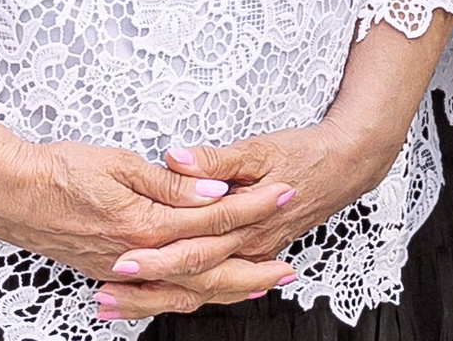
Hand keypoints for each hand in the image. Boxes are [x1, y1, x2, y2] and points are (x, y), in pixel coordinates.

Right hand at [0, 137, 288, 285]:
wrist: (7, 194)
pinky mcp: (107, 269)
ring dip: (224, 289)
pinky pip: (158, 293)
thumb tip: (215, 191)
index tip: (286, 193)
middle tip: (287, 271)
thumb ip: (172, 182)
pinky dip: (185, 295)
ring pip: (184, 288)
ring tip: (257, 286)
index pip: (214, 216)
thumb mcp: (121, 163)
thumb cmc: (58, 171)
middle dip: (252, 271)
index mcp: (146, 224)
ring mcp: (122, 267)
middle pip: (208, 270)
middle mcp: (138, 255)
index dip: (254, 205)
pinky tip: (200, 293)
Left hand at [95, 116, 404, 321]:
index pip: (194, 247)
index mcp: (246, 222)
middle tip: (107, 294)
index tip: (121, 261)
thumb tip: (178, 158)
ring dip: (157, 300)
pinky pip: (215, 288)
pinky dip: (184, 296)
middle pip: (191, 279)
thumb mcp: (259, 147)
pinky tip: (158, 301)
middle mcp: (247, 247)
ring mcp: (250, 256)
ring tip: (115, 305)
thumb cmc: (304, 154)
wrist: (345, 166)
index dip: (157, 258)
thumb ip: (216, 159)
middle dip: (147, 290)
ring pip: (200, 291)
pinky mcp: (252, 256)